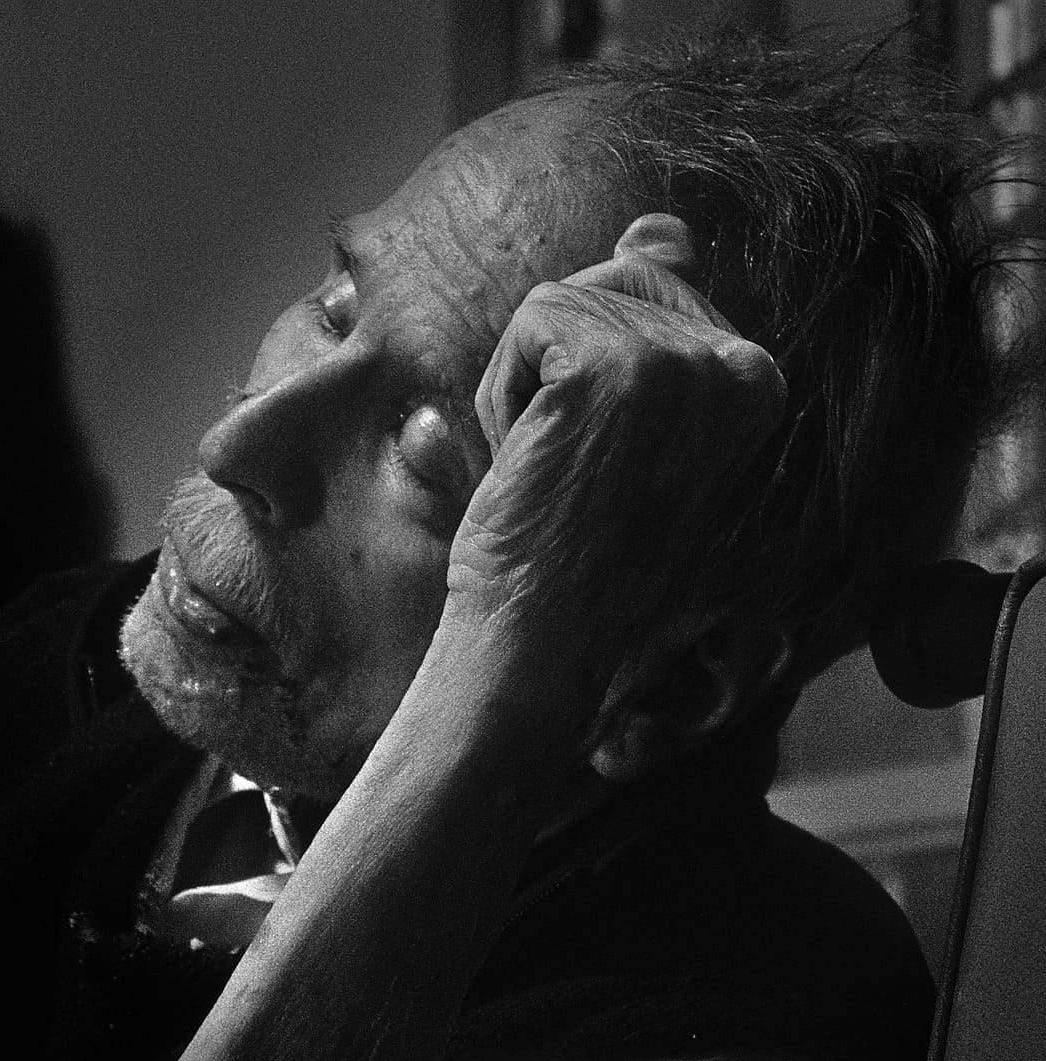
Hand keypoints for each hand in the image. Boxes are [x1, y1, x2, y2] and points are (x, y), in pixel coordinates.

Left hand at [444, 214, 784, 719]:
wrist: (544, 635)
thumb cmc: (574, 545)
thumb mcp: (625, 424)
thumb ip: (651, 318)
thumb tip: (662, 223)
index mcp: (757, 381)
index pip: (647, 289)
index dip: (591, 374)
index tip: (604, 464)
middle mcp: (740, 363)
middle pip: (607, 281)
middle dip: (557, 368)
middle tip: (571, 466)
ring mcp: (685, 362)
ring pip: (560, 301)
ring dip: (527, 386)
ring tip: (553, 468)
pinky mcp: (618, 365)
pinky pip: (530, 319)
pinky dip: (505, 390)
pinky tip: (534, 458)